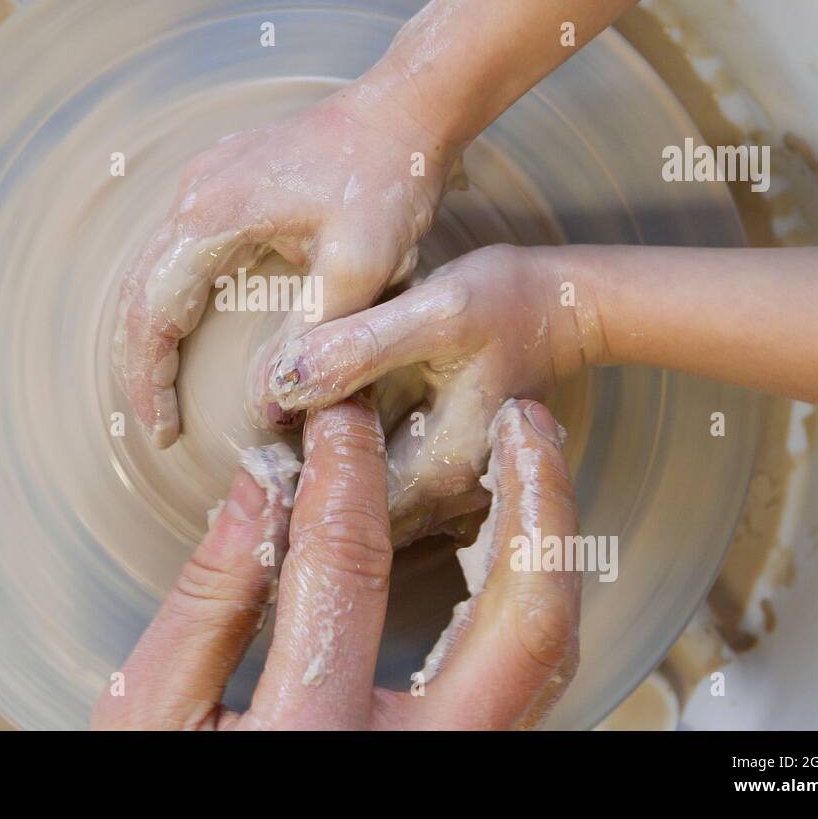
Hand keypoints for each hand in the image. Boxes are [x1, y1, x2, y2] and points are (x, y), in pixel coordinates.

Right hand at [92, 397, 580, 729]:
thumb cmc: (168, 803)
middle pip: (521, 620)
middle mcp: (412, 762)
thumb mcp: (150, 722)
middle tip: (522, 420)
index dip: (345, 470)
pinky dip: (523, 604)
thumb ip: (204, 607)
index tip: (343, 416)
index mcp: (312, 737)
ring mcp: (455, 770)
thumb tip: (261, 492)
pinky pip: (523, 684)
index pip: (347, 565)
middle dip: (533, 501)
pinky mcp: (465, 766)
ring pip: (546, 656)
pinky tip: (506, 552)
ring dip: (548, 550)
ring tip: (532, 469)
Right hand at [113, 69, 455, 447]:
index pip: (152, 311)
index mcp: (210, 214)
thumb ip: (310, 338)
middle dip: (142, 363)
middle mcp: (193, 194)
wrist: (408, 109)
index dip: (149, 378)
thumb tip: (268, 405)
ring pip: (155, 271)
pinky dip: (177, 299)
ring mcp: (205, 182)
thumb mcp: (358, 270)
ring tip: (165, 390)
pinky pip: (181, 250)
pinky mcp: (226, 181)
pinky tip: (193, 332)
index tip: (163, 429)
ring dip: (156, 332)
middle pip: (140, 292)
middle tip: (159, 422)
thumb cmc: (387, 178)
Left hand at [265, 244, 596, 543]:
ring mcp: (447, 491)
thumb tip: (284, 384)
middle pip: (348, 516)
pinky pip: (380, 488)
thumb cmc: (507, 302)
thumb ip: (359, 347)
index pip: (338, 505)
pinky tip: (322, 434)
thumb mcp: (433, 310)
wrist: (562, 306)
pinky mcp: (441, 473)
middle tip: (257, 451)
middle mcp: (446, 497)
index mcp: (439, 466)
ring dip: (318, 483)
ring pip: (362, 508)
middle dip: (297, 489)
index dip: (287, 481)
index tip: (255, 444)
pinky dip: (346, 470)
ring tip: (283, 440)